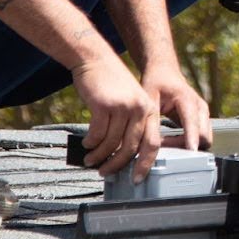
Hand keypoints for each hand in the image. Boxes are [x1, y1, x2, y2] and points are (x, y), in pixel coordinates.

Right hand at [71, 57, 161, 181]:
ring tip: (90, 160)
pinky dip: (90, 143)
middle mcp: (140, 108)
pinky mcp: (104, 105)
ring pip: (112, 143)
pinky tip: (86, 144)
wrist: (95, 59)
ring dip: (99, 155)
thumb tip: (123, 156)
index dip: (145, 164)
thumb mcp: (129, 102)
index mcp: (150, 109)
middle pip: (131, 147)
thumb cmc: (110, 85)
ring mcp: (123, 106)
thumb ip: (130, 125)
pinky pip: (97, 134)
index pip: (153, 143)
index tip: (136, 179)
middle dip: (117, 164)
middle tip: (105, 172)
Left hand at [140, 63, 211, 150]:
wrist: (164, 71)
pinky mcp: (202, 119)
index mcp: (188, 100)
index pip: (194, 126)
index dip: (192, 141)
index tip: (190, 154)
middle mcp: (200, 107)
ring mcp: (204, 113)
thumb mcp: (149, 101)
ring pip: (205, 139)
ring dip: (188, 146)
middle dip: (187, 147)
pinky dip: (188, 142)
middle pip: (204, 137)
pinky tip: (171, 140)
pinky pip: (201, 137)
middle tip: (165, 149)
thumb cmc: (156, 82)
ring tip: (166, 144)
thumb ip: (151, 123)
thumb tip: (150, 146)